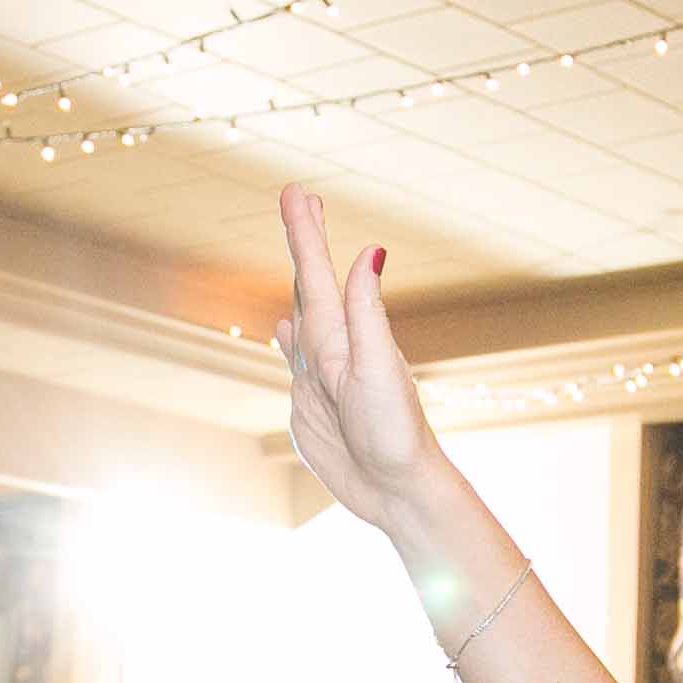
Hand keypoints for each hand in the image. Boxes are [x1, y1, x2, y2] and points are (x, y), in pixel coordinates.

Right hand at [274, 186, 438, 527]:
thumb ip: (368, 313)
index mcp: (345, 335)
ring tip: (296, 251)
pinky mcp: (311, 406)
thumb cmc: (395, 433)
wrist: (397, 491)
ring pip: (301, 317)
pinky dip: (289, 338)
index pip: (318, 274)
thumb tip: (373, 250)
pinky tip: (285, 327)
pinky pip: (295, 362)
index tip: (296, 191)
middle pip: (309, 285)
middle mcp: (332, 349)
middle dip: (301, 242)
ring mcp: (320, 377)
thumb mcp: (379, 370)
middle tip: (296, 198)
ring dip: (297, 281)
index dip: (305, 233)